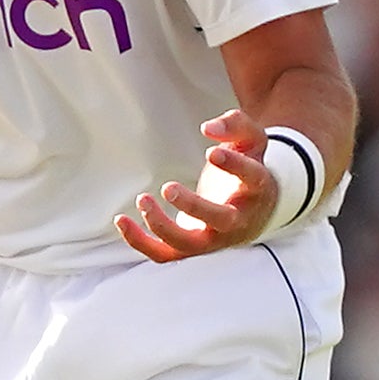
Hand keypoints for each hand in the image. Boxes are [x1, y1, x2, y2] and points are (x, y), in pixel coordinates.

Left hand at [116, 110, 278, 262]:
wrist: (255, 212)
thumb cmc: (249, 171)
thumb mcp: (252, 141)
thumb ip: (236, 124)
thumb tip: (209, 127)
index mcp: (257, 189)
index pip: (252, 178)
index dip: (234, 165)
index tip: (211, 152)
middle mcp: (238, 219)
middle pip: (221, 220)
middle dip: (194, 207)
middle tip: (168, 187)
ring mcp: (214, 238)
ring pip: (189, 244)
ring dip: (162, 226)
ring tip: (143, 199)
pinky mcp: (192, 247)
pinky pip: (164, 254)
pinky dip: (140, 242)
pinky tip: (121, 219)